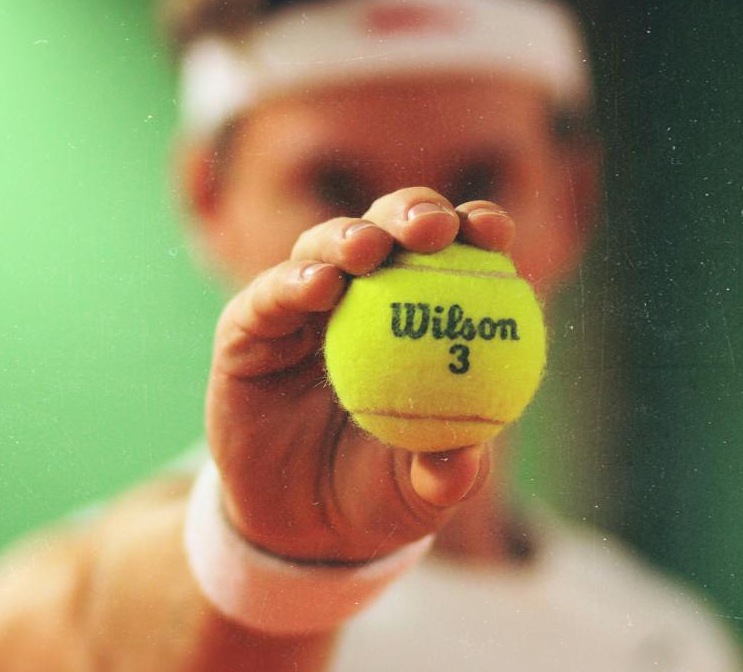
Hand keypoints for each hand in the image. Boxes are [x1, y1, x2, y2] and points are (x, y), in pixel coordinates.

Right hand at [206, 187, 516, 562]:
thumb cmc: (379, 494)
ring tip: (369, 250)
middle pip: (390, 229)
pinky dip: (291, 284)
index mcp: (422, 314)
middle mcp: (363, 296)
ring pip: (324, 248)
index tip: (495, 233)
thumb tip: (468, 459)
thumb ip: (445, 473)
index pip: (456, 255)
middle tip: (433, 227)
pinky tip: (319, 286)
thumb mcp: (419, 493)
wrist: (301, 531)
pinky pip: (266, 298)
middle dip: (413, 211)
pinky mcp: (247, 330)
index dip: (476, 229)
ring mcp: (301, 308)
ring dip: (348, 238)